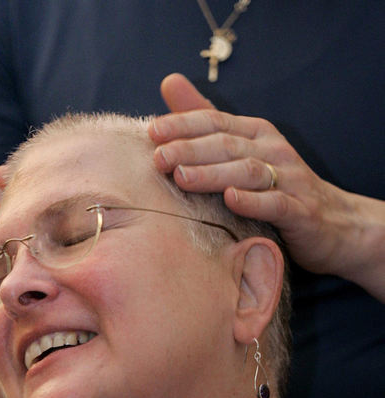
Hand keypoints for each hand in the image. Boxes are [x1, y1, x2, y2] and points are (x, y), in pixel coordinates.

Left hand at [148, 73, 384, 296]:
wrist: (335, 224)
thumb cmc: (280, 188)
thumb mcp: (244, 152)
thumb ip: (207, 124)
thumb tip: (168, 83)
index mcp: (256, 134)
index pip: (215, 122)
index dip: (183, 125)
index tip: (152, 132)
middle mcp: (273, 150)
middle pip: (227, 145)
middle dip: (190, 149)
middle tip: (159, 158)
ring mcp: (289, 179)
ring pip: (247, 171)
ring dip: (213, 174)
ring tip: (183, 177)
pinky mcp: (301, 211)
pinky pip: (276, 204)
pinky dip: (253, 201)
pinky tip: (231, 200)